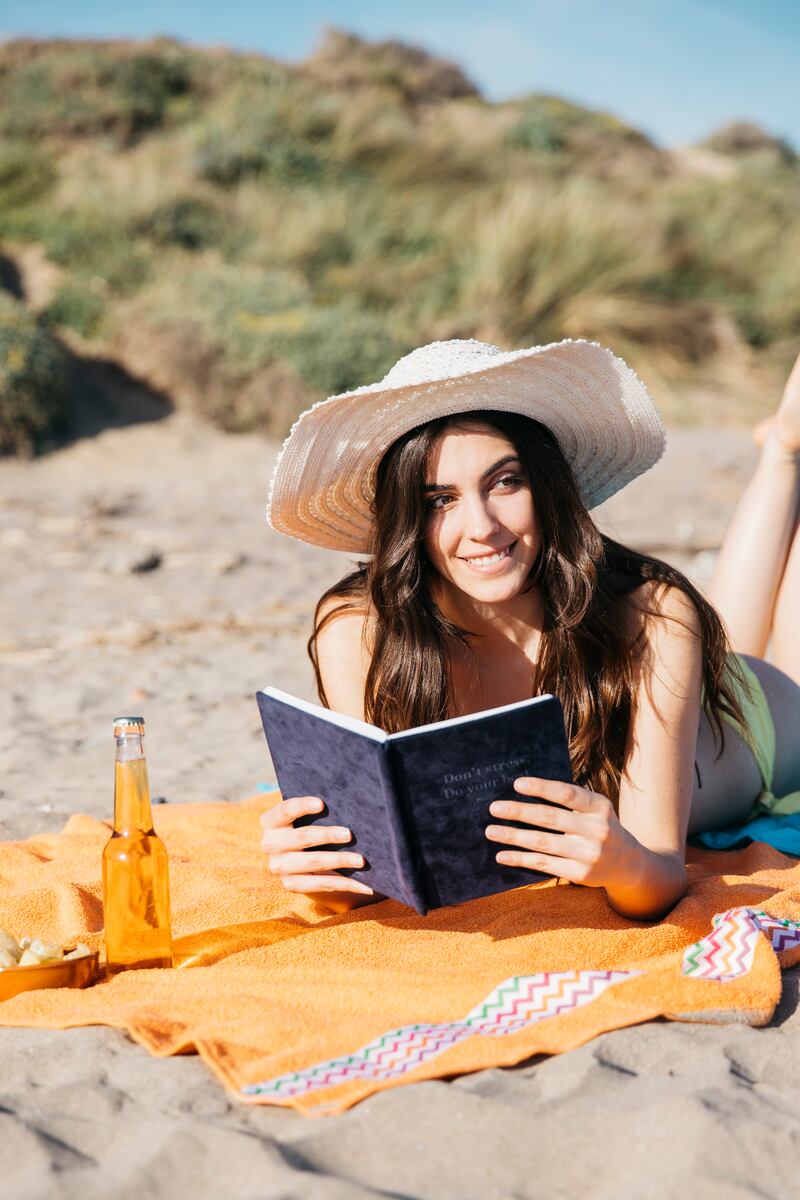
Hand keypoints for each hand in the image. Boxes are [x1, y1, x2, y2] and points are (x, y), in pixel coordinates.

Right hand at [260, 795, 373, 900]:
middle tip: (349, 834)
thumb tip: (348, 802)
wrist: (291, 857)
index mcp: (270, 821)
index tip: (321, 804)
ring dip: (340, 860)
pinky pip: (321, 884)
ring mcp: (279, 867)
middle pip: (303, 837)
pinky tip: (365, 885)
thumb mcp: (300, 816)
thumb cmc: (303, 825)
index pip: (285, 810)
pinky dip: (346, 884)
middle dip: (327, 835)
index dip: (302, 806)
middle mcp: (270, 844)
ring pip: (313, 862)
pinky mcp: (291, 885)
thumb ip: (314, 809)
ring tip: (361, 860)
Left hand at [485, 776, 637, 887]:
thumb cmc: (600, 827)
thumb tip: (524, 789)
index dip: (542, 788)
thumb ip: (570, 801)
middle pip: (550, 818)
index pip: (567, 794)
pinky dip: (520, 859)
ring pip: (543, 843)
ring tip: (491, 831)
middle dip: (519, 812)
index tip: (517, 784)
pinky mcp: (579, 873)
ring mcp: (588, 854)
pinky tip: (502, 855)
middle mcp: (596, 830)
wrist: (628, 863)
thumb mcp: (595, 809)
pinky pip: (544, 864)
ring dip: (513, 836)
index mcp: (599, 807)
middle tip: (494, 808)